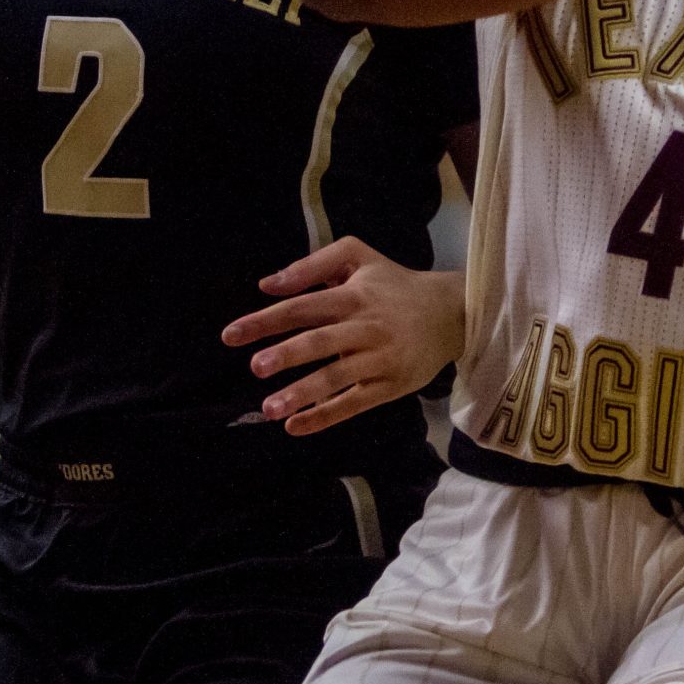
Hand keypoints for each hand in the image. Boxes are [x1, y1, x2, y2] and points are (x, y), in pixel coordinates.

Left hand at [224, 236, 466, 436]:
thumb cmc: (394, 284)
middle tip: (256, 367)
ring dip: (302, 393)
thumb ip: (313, 265)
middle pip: (322, 340)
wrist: (452, 313)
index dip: (267, 320)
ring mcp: (380, 358)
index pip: (304, 306)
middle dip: (288, 354)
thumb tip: (267, 285)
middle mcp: (367, 326)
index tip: (231, 335)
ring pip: (338, 376)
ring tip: (269, 408)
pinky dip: (325, 416)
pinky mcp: (391, 385)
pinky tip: (295, 426)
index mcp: (354, 295)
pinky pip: (356, 403)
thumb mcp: (359, 257)